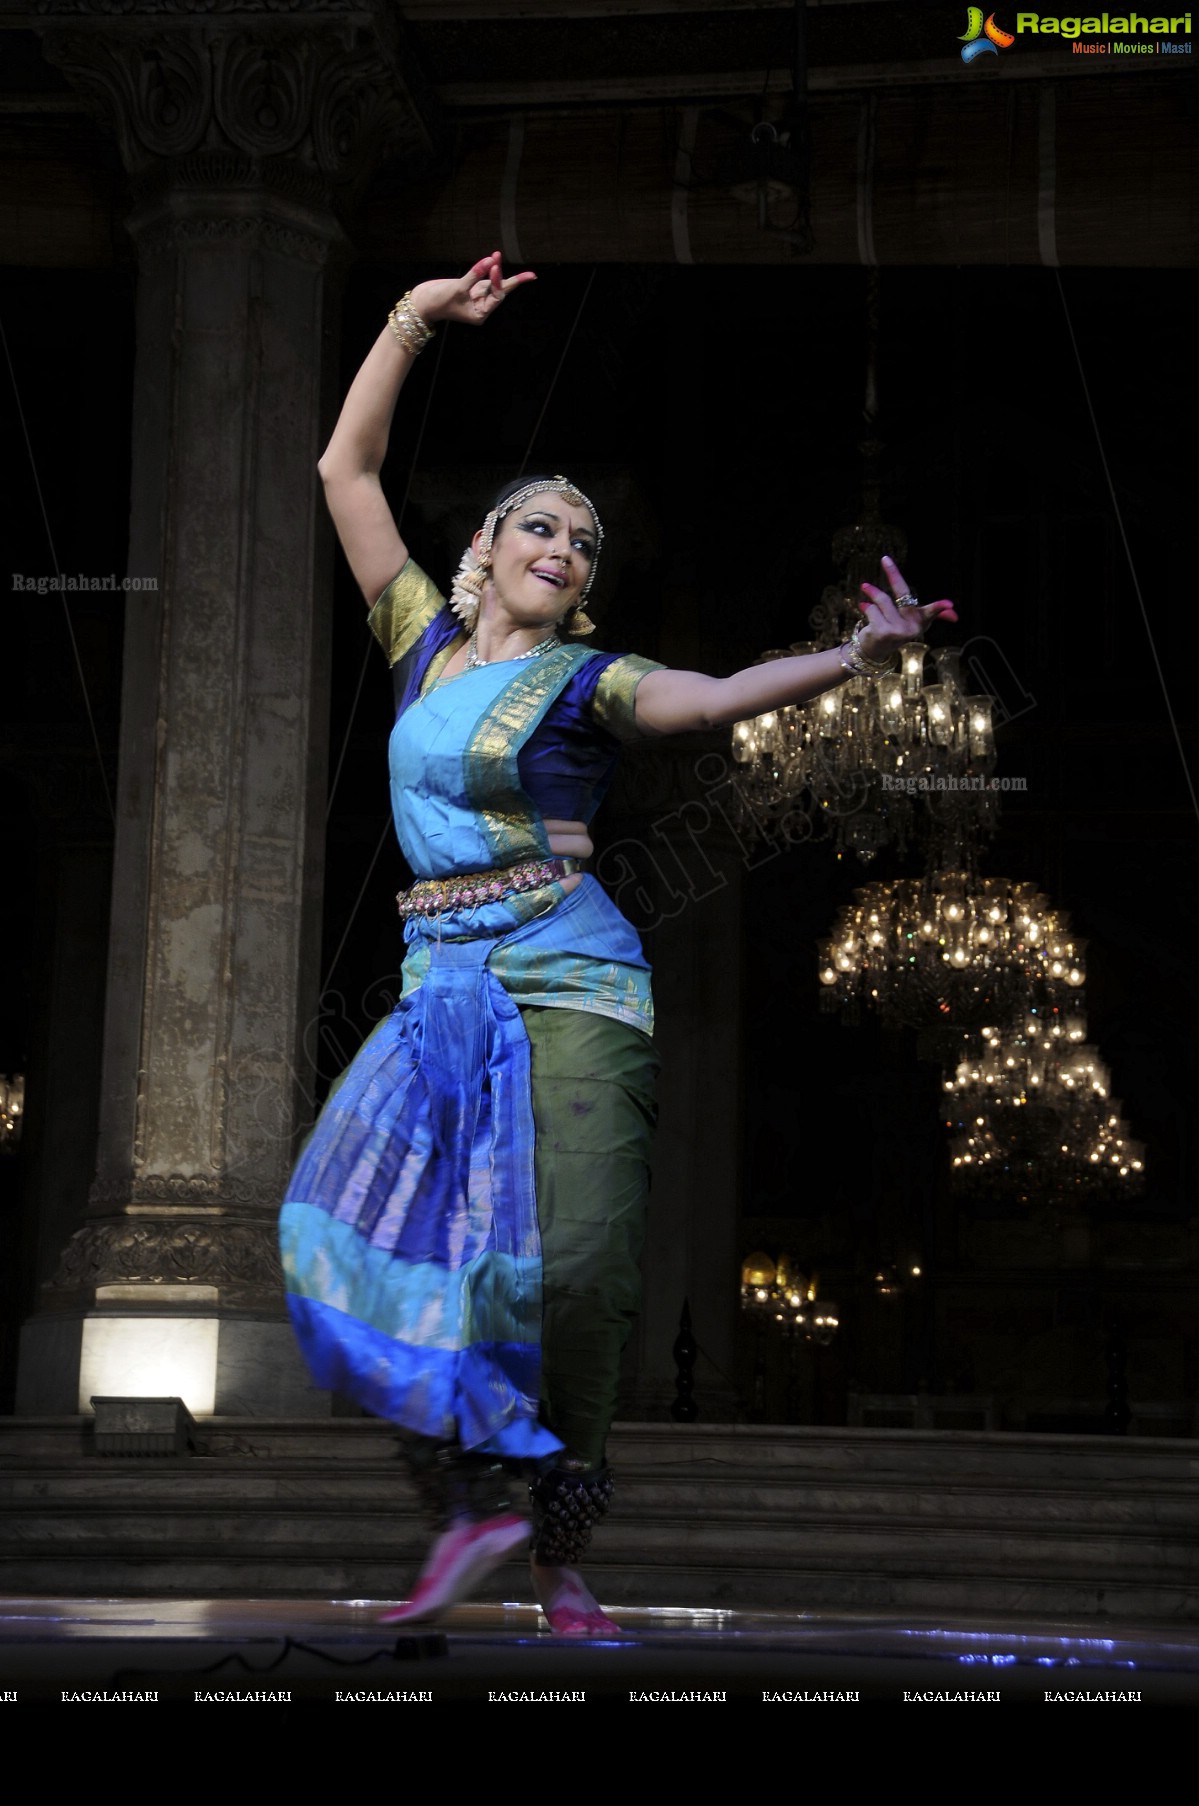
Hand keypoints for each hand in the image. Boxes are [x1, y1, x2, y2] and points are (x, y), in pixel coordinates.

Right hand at [410, 253, 535, 327]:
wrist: (422, 303)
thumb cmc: (438, 300)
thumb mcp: (457, 288)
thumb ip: (474, 275)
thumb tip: (490, 260)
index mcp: (480, 314)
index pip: (496, 295)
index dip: (497, 279)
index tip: (494, 263)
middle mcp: (482, 307)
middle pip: (499, 290)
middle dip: (504, 276)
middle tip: (526, 272)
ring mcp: (477, 298)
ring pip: (492, 283)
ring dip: (495, 269)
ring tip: (497, 254)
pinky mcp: (471, 289)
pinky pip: (484, 278)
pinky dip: (487, 269)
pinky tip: (493, 260)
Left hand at [857, 555, 957, 660]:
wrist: (875, 650)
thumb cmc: (897, 630)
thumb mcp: (916, 622)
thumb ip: (934, 614)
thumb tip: (954, 614)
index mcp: (921, 621)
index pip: (932, 611)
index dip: (939, 607)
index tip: (949, 604)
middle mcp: (911, 628)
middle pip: (902, 593)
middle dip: (893, 574)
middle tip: (884, 558)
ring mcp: (897, 631)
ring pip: (883, 601)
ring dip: (872, 592)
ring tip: (865, 587)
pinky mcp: (882, 632)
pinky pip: (872, 610)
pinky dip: (866, 606)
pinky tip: (863, 606)